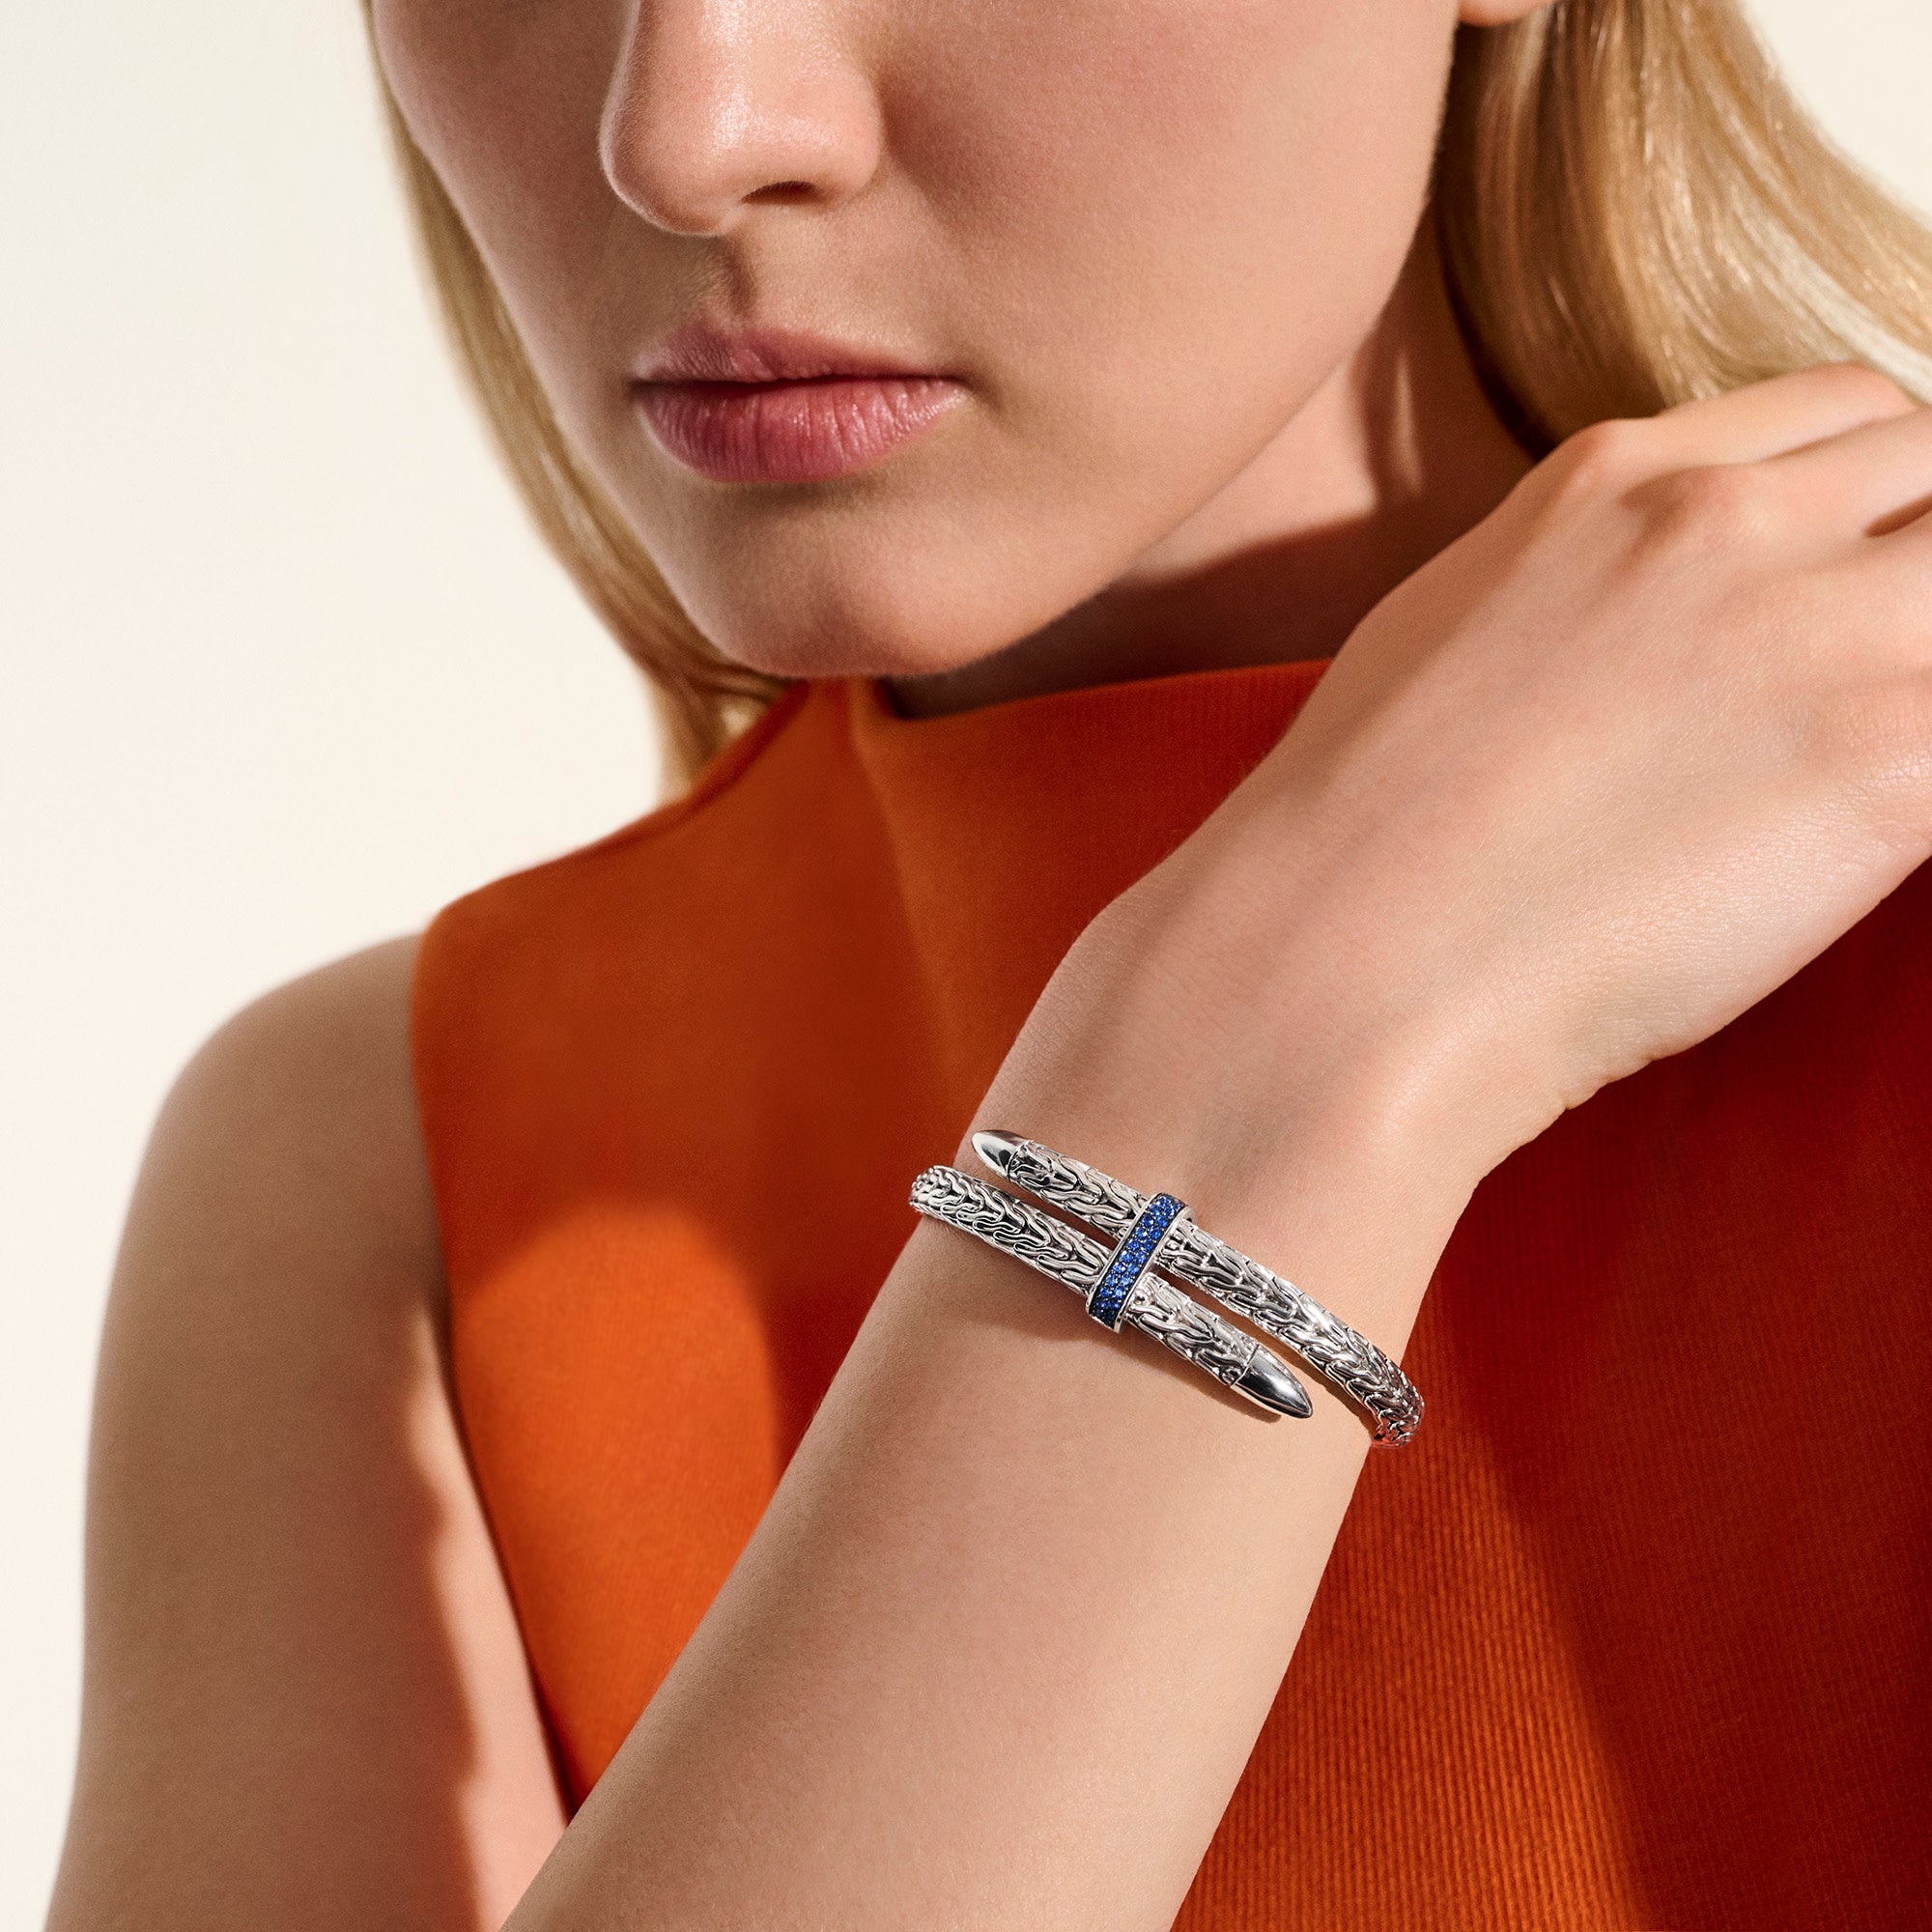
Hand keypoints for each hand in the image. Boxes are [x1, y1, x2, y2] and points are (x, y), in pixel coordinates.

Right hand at [982, 366, 1931, 1210]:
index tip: (1863, 576)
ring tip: (1862, 757)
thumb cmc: (1355, 834)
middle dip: (1925, 564)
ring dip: (1924, 668)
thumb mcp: (1448, 630)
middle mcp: (1725, 524)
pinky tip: (1876, 829)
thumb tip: (1649, 617)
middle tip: (1873, 672)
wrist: (1342, 959)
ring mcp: (1815, 634)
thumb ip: (1583, 578)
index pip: (1851, 413)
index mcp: (1613, 481)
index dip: (1878, 497)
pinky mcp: (1885, 765)